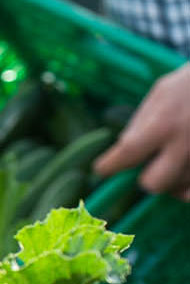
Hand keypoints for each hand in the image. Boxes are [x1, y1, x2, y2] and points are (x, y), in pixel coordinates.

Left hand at [94, 64, 189, 198]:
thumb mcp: (161, 93)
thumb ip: (141, 123)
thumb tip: (124, 151)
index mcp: (164, 124)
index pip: (126, 154)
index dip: (109, 165)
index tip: (103, 168)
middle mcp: (185, 145)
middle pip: (154, 184)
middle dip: (147, 178)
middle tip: (149, 167)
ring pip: (180, 190)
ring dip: (173, 180)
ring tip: (176, 160)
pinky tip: (187, 171)